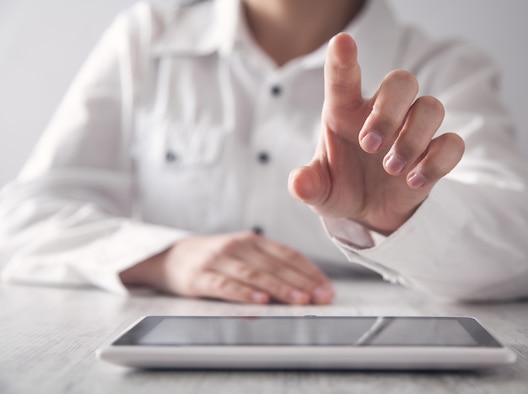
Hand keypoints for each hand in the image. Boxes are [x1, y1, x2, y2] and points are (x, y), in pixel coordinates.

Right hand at [120, 232, 333, 304]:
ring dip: (280, 288)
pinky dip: (244, 294)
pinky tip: (260, 301)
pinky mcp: (200, 276)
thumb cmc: (216, 261)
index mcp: (254, 241)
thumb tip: (306, 292)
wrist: (171, 258)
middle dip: (301, 282)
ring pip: (255, 274)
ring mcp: (219, 260)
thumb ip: (270, 269)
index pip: (288, 255)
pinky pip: (225, 286)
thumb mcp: (244, 257)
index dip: (310, 272)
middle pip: (275, 265)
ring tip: (299, 301)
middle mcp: (238, 246)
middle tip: (320, 298)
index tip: (327, 289)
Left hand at [289, 33, 463, 233]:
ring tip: (392, 169)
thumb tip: (299, 184)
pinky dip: (436, 162)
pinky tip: (414, 181)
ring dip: (412, 138)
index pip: (344, 76)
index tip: (342, 43)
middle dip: (388, 112)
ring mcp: (412, 130)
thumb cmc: (341, 187)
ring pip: (431, 107)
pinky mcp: (435, 153)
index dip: (344, 58)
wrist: (369, 213)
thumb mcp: (320, 191)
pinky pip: (452, 143)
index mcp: (346, 111)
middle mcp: (382, 113)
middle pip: (402, 82)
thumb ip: (309, 185)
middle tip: (369, 146)